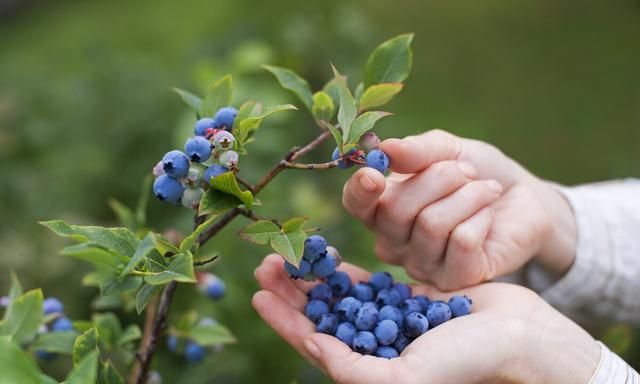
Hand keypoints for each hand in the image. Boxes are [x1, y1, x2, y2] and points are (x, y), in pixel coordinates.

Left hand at [253, 255, 599, 383]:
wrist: (518, 338)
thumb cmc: (466, 365)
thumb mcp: (404, 378)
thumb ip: (354, 370)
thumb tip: (311, 347)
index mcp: (368, 369)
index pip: (312, 343)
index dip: (283, 320)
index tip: (257, 294)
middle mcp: (374, 346)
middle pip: (320, 315)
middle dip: (291, 292)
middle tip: (265, 264)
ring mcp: (389, 321)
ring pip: (339, 296)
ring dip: (312, 276)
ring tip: (288, 253)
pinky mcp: (407, 299)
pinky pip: (367, 282)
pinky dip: (345, 270)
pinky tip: (326, 255)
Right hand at [342, 129, 576, 289]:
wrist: (522, 198)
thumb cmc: (476, 173)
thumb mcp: (448, 150)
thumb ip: (417, 151)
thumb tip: (386, 149)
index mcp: (382, 208)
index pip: (356, 205)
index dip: (360, 191)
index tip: (375, 174)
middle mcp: (394, 242)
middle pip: (397, 210)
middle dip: (438, 178)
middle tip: (467, 171)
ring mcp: (422, 265)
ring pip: (432, 224)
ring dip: (467, 195)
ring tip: (486, 190)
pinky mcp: (455, 280)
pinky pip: (461, 242)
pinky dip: (481, 217)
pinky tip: (488, 216)